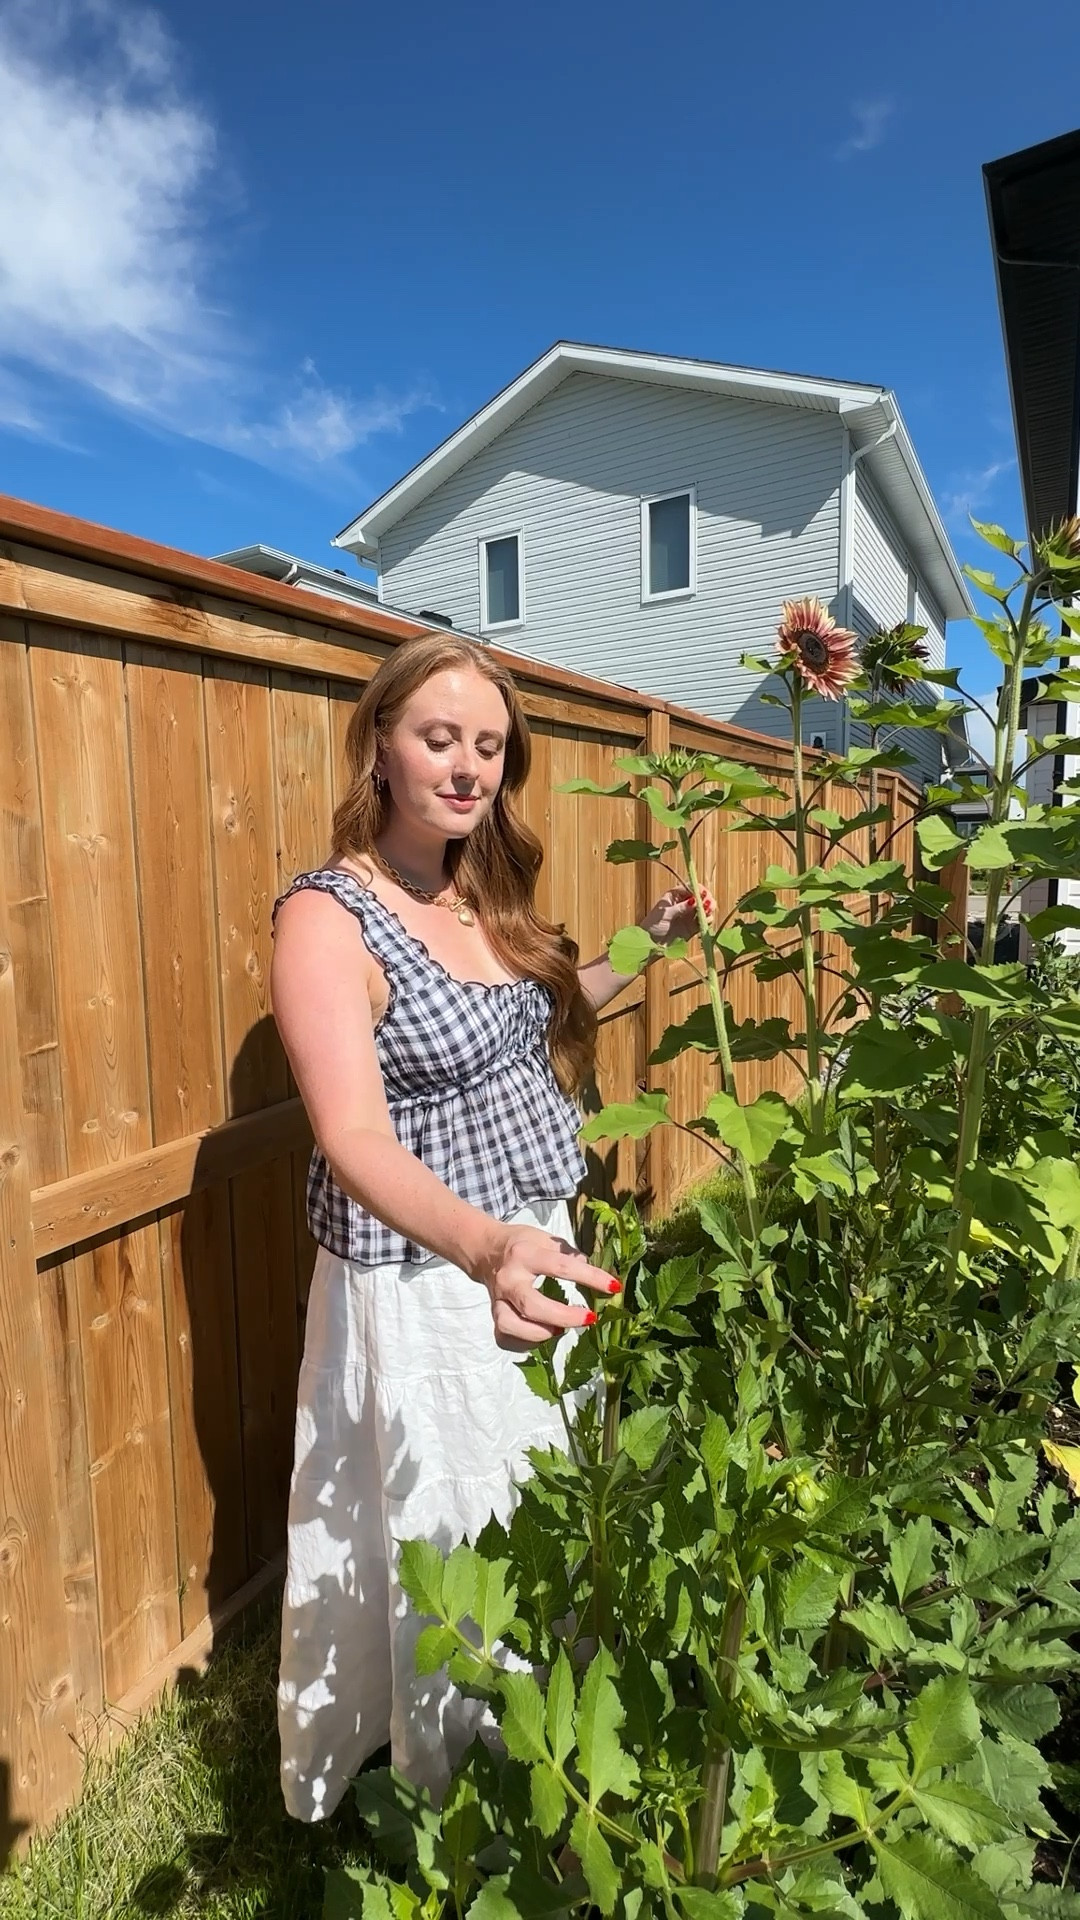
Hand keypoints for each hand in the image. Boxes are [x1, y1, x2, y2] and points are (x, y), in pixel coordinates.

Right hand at [473, 1224, 618, 1349]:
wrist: (486, 1250)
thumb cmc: (523, 1245)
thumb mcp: (545, 1238)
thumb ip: (570, 1255)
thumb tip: (594, 1273)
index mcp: (524, 1254)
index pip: (561, 1267)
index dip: (590, 1278)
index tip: (613, 1287)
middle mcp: (508, 1279)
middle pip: (533, 1305)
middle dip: (565, 1316)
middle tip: (589, 1318)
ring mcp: (497, 1300)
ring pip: (512, 1326)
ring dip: (541, 1333)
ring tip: (560, 1329)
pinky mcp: (493, 1316)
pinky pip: (505, 1338)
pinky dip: (525, 1343)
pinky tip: (542, 1335)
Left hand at [639, 885, 714, 947]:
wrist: (651, 944)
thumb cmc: (653, 926)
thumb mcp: (665, 915)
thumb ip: (680, 908)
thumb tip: (694, 901)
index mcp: (675, 895)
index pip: (690, 887)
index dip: (699, 890)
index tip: (704, 894)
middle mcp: (684, 903)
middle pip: (701, 897)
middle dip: (707, 899)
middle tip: (709, 904)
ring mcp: (690, 915)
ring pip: (705, 908)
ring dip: (709, 908)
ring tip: (708, 911)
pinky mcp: (694, 927)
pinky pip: (705, 921)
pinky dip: (708, 920)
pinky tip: (706, 920)